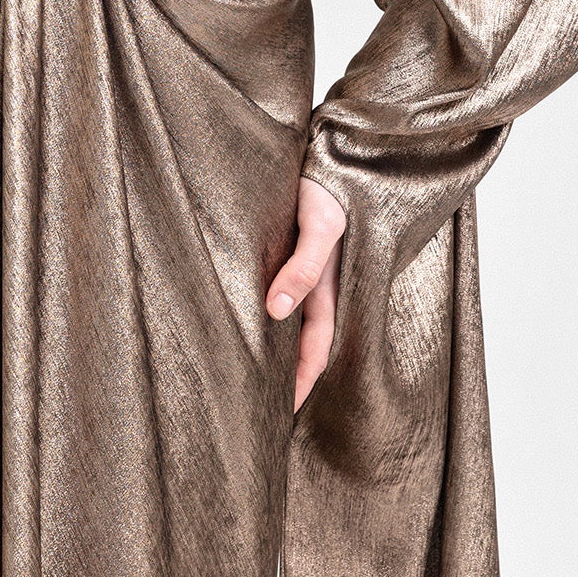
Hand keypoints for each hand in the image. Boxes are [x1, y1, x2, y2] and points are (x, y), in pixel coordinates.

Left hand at [267, 175, 346, 412]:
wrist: (333, 161)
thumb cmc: (329, 194)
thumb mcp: (320, 230)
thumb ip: (302, 269)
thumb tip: (276, 311)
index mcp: (327, 292)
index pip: (314, 352)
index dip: (300, 385)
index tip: (283, 415)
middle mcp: (315, 292)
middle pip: (299, 346)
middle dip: (284, 378)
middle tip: (257, 409)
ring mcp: (301, 278)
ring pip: (287, 327)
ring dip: (273, 353)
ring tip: (247, 379)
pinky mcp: (286, 261)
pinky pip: (277, 301)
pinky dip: (264, 322)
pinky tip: (244, 328)